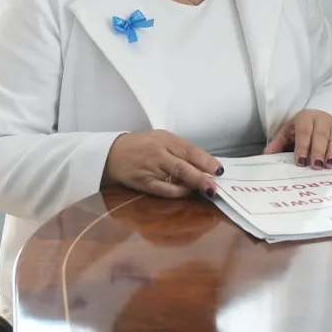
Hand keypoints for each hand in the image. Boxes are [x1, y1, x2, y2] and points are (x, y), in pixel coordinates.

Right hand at [103, 130, 221, 197]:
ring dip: (193, 184)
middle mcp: (159, 152)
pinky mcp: (144, 182)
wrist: (112, 153)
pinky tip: (186, 192)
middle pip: (184, 164)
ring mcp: (151, 168)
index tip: (219, 169)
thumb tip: (203, 164)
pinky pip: (164, 189)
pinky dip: (177, 192)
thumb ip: (179, 149)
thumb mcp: (160, 139)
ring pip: (176, 177)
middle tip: (216, 184)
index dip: (206, 160)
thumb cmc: (141, 145)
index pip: (190, 149)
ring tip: (207, 189)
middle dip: (202, 175)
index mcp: (165, 139)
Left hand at [264, 109, 331, 167]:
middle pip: (321, 135)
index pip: (304, 132)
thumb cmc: (300, 128)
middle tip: (316, 166)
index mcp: (305, 117)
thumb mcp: (288, 132)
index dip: (302, 147)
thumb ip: (278, 144)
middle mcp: (321, 119)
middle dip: (318, 151)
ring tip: (330, 165)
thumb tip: (267, 155)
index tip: (301, 162)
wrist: (317, 117)